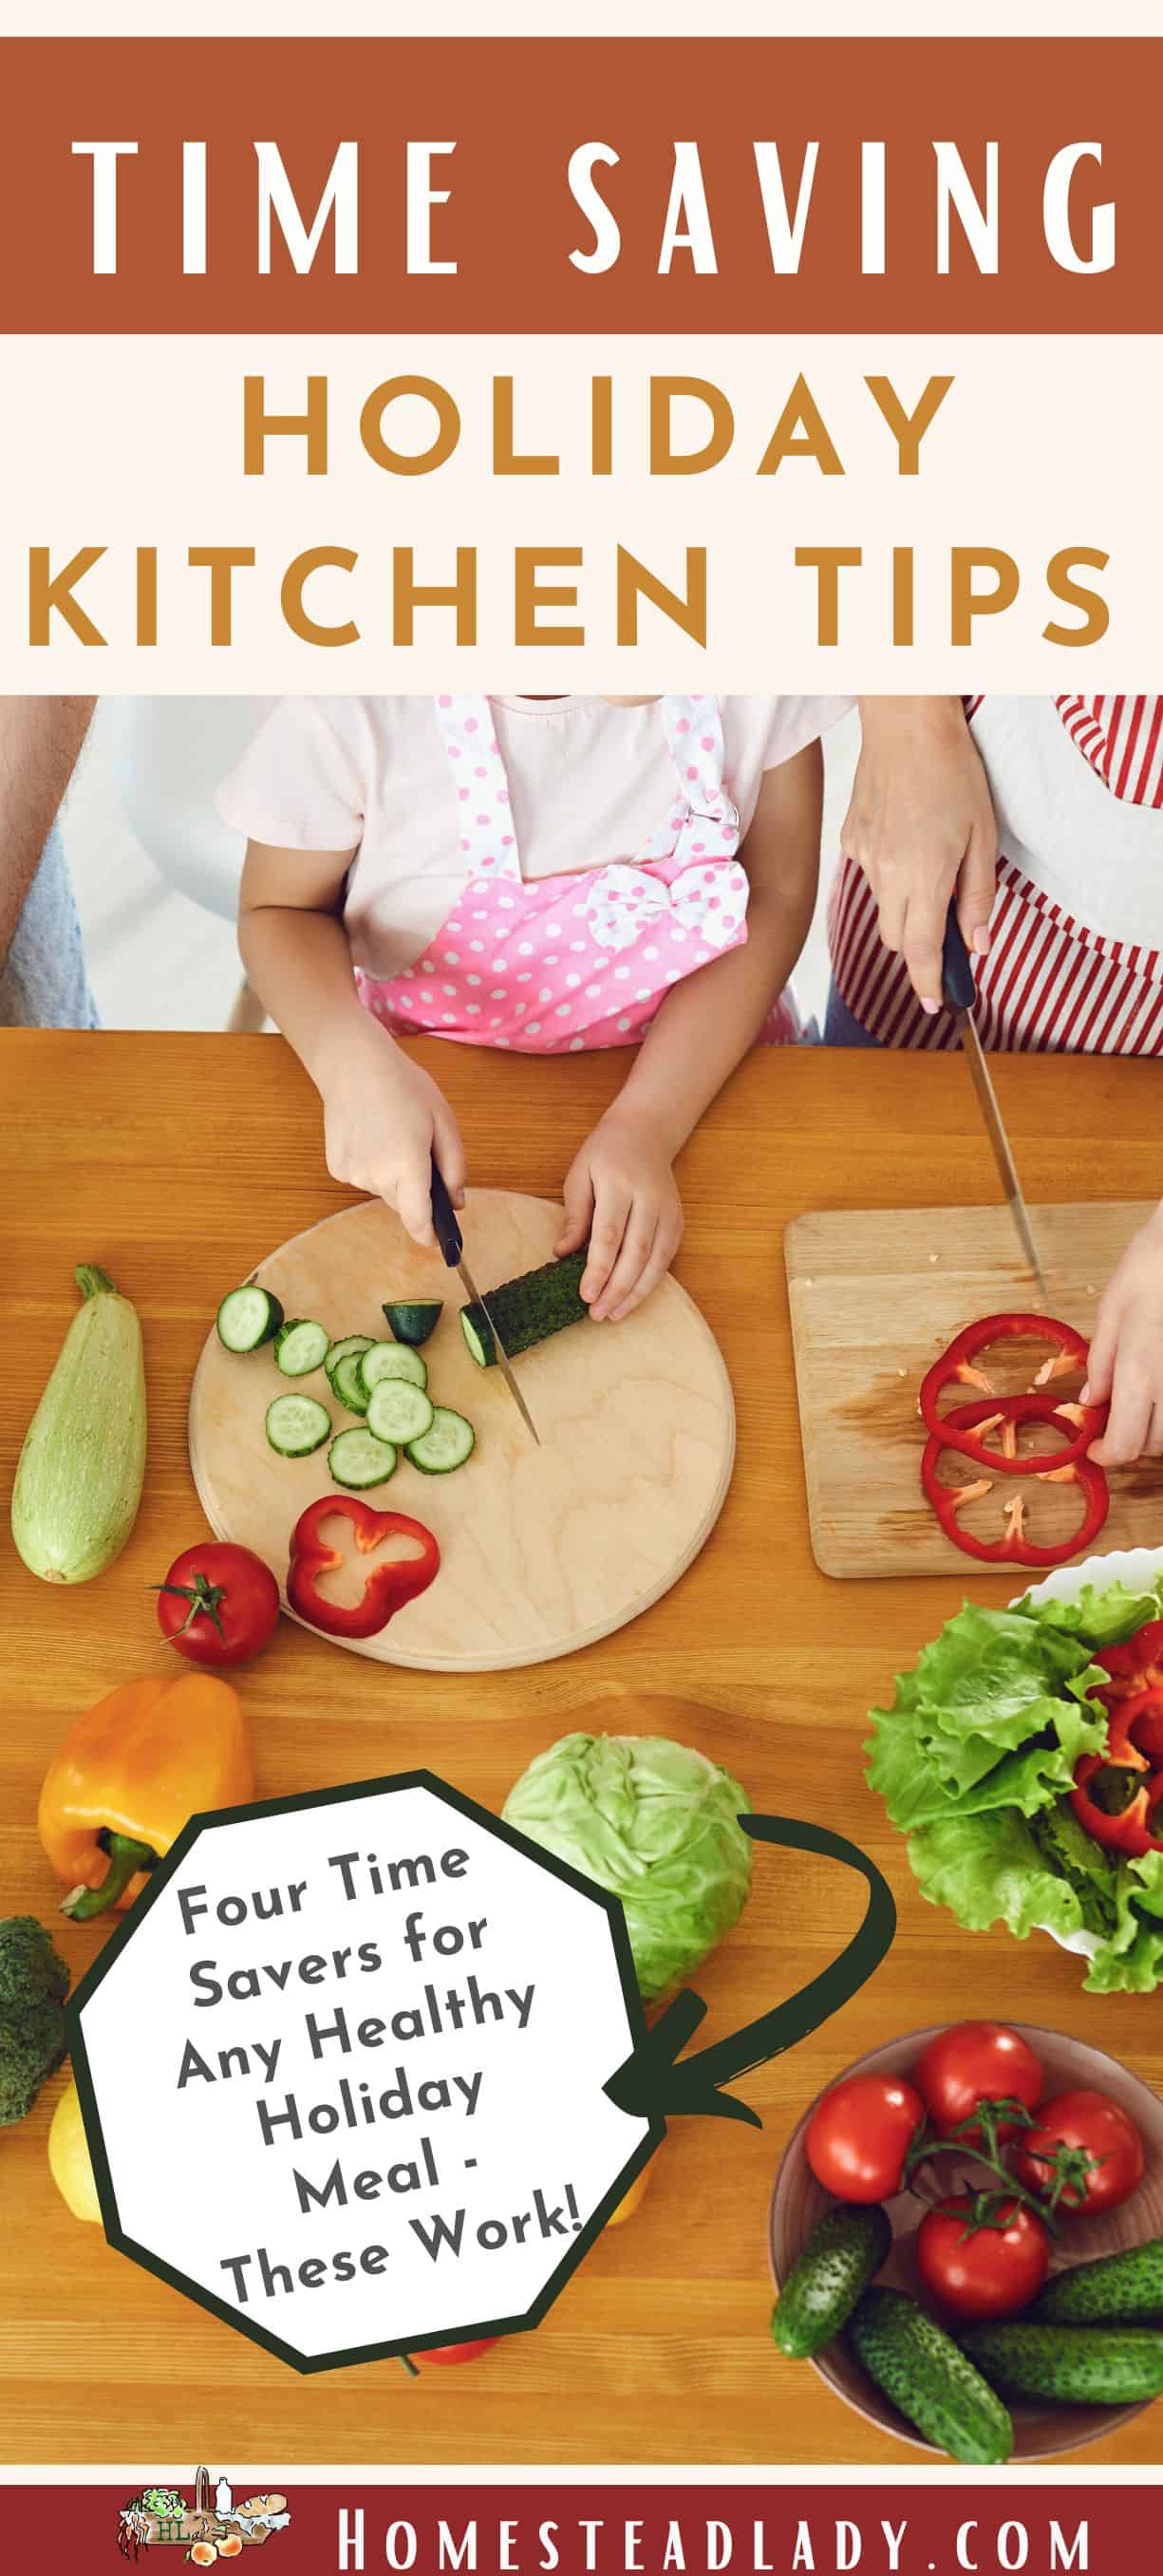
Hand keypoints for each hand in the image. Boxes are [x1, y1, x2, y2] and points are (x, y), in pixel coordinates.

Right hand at [318, 1017, 465, 1247]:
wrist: (353, 1066)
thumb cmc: (404, 1087)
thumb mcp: (443, 1121)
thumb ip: (454, 1166)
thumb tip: (457, 1202)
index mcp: (407, 1164)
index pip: (418, 1219)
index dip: (430, 1235)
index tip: (440, 1243)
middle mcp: (376, 1175)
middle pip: (403, 1203)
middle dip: (416, 1190)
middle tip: (417, 1152)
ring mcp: (353, 1174)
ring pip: (383, 1191)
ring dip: (393, 1176)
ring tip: (391, 1137)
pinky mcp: (336, 1168)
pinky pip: (364, 1179)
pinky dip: (372, 1167)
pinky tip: (371, 1138)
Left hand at [555, 1107, 682, 1321]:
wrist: (646, 1132)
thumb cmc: (605, 1154)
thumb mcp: (579, 1176)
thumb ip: (575, 1217)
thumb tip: (562, 1255)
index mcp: (618, 1183)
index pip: (609, 1235)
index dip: (598, 1269)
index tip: (585, 1295)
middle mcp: (648, 1198)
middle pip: (635, 1252)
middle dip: (617, 1288)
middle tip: (597, 1313)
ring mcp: (668, 1210)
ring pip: (656, 1260)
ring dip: (636, 1292)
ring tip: (615, 1314)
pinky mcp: (678, 1220)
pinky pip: (667, 1257)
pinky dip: (651, 1281)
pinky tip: (634, 1297)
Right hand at [845, 699, 998, 1012]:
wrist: (906, 726)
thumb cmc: (951, 773)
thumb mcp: (983, 837)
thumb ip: (978, 896)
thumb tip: (979, 944)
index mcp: (924, 878)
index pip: (921, 952)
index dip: (929, 985)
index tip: (935, 1004)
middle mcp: (887, 875)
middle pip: (896, 939)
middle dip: (918, 944)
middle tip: (945, 927)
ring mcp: (863, 859)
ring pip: (882, 906)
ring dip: (904, 904)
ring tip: (927, 861)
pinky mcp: (850, 840)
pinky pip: (868, 874)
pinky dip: (888, 872)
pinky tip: (904, 837)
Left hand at [1083, 1209, 1162, 1465]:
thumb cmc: (1154, 1266)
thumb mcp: (1112, 1311)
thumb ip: (1100, 1364)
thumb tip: (1091, 1401)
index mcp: (1140, 1374)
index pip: (1125, 1445)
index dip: (1106, 1454)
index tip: (1095, 1445)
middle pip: (1157, 1445)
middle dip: (1133, 1440)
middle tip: (1117, 1416)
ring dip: (1160, 1427)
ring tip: (1146, 1398)